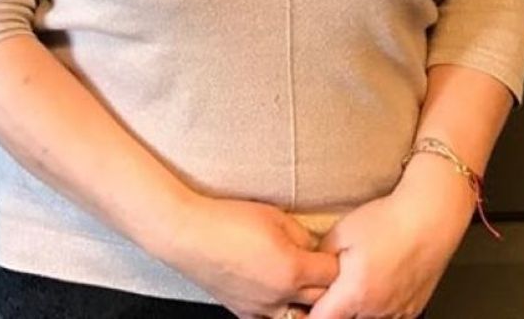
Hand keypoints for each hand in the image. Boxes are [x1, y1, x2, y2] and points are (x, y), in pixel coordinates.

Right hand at [157, 194, 338, 318]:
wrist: (187, 234)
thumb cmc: (227, 220)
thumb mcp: (273, 215)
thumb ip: (301, 234)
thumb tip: (312, 247)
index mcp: (292, 269)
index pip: (333, 273)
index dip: (336, 260)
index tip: (334, 251)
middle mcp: (281, 295)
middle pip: (322, 298)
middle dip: (327, 284)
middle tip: (322, 267)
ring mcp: (262, 308)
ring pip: (300, 317)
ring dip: (307, 304)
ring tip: (304, 287)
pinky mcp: (244, 312)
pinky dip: (281, 312)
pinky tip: (279, 298)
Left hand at [304, 175, 473, 318]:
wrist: (430, 217)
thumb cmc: (388, 222)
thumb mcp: (341, 232)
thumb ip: (319, 258)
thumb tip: (311, 271)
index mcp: (355, 293)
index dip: (309, 311)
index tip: (305, 300)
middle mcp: (377, 309)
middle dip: (334, 307)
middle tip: (331, 285)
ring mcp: (398, 312)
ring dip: (356, 309)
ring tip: (356, 281)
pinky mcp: (413, 308)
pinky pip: (388, 317)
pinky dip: (377, 308)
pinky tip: (376, 285)